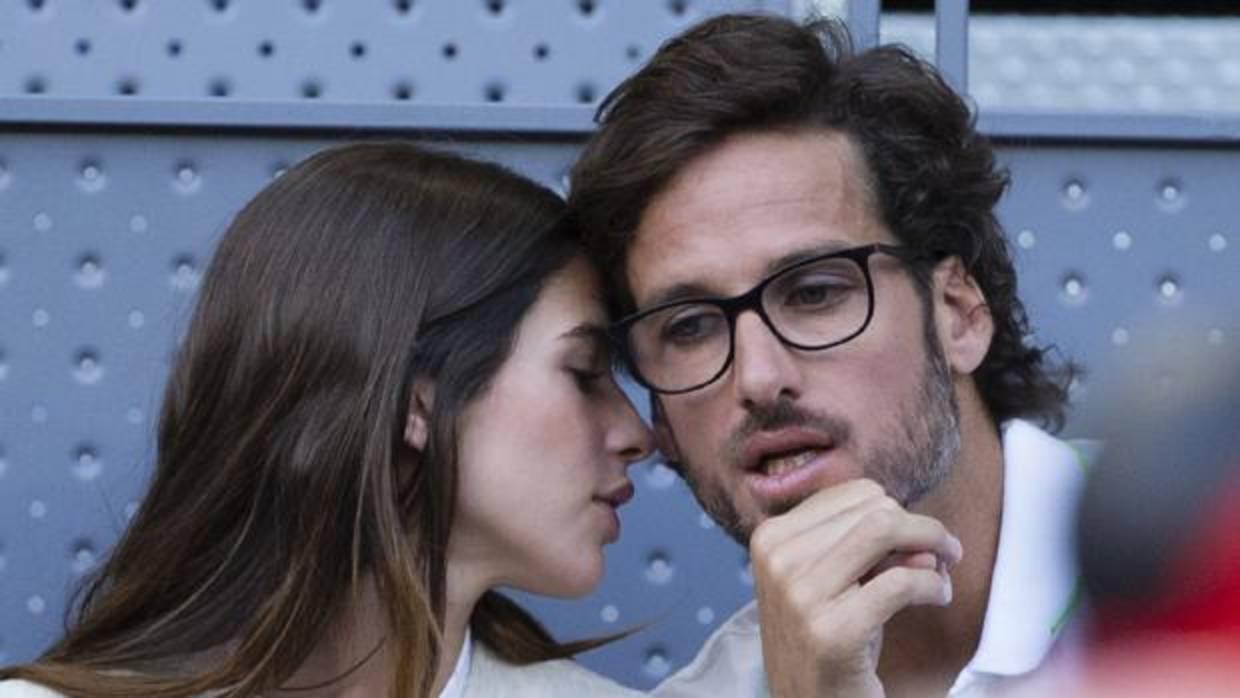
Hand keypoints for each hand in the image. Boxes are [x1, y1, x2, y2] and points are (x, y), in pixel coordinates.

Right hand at [749, 479, 962, 697]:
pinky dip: (934, 586)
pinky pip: (902, 582)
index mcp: (770, 538)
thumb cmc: (828, 639)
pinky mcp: (833, 631)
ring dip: (933, 546)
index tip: (914, 538)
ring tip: (941, 572)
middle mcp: (778, 560)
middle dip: (921, 527)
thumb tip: (925, 536)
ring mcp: (800, 596)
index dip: (896, 512)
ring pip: (885, 531)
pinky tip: (939, 597)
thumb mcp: (837, 580)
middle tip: (942, 555)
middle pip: (874, 508)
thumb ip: (873, 546)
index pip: (854, 494)